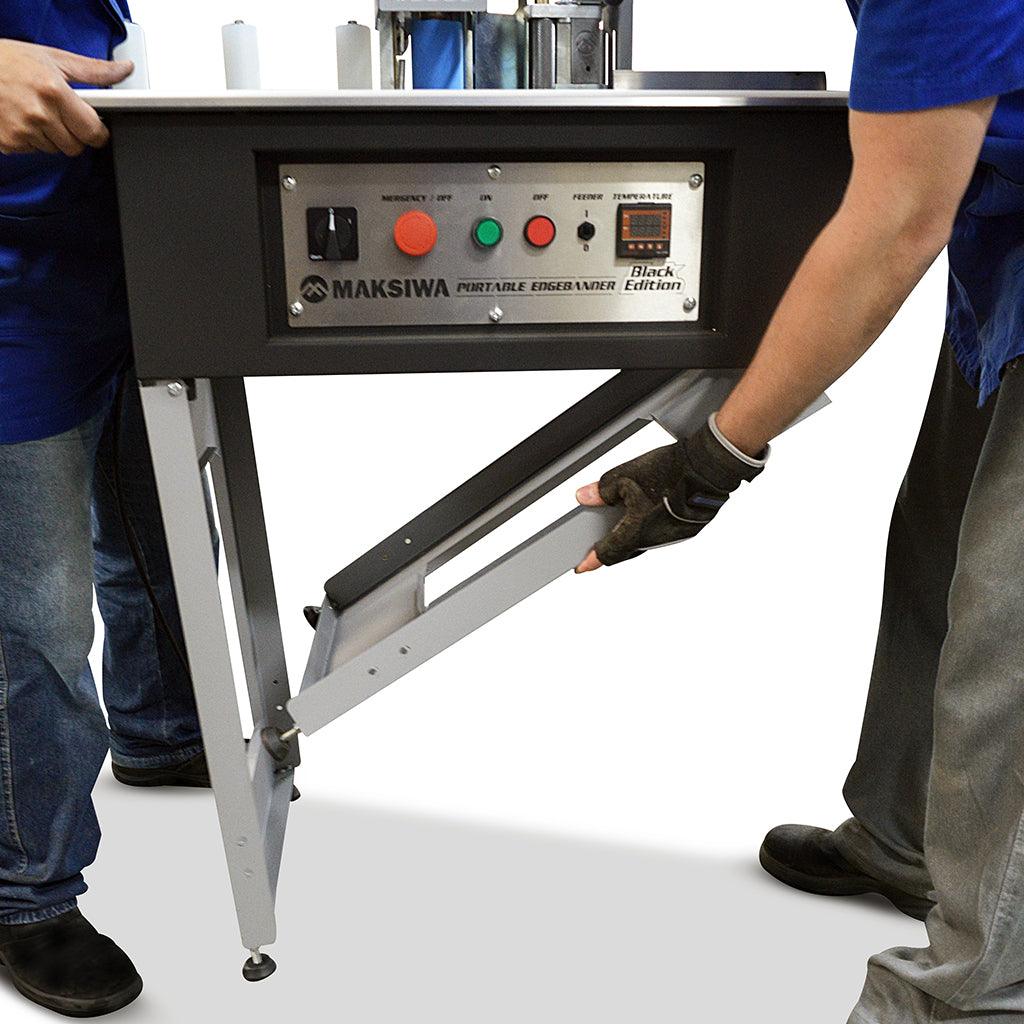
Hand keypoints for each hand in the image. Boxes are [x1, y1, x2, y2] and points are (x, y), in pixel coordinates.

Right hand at [0, 39, 132, 156]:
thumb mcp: (54, 59)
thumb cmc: (10, 59)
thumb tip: (124, 70)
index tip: (94, 128)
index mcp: (55, 92)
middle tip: (60, 115)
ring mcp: (22, 131)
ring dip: (50, 137)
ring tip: (35, 112)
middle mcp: (39, 114)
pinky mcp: (8, 142)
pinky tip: (20, 119)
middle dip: (73, 135)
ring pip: (54, 150)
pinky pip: (32, 150)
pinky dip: (30, 139)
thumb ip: (93, 71)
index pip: (93, 132)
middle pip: (75, 147)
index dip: (97, 132)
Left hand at [574, 415, 767, 572]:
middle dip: (612, 547)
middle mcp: (656, 540)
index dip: (591, 561)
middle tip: (599, 544)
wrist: (709, 467)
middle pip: (626, 551)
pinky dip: (651, 527)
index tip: (581, 567)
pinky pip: (662, 534)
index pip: (608, 553)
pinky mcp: (688, 529)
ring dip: (633, 535)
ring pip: (645, 542)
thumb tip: (585, 496)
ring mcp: (674, 536)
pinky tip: (650, 512)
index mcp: (638, 531)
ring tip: (625, 519)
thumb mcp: (625, 476)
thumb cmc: (672, 472)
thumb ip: (601, 491)